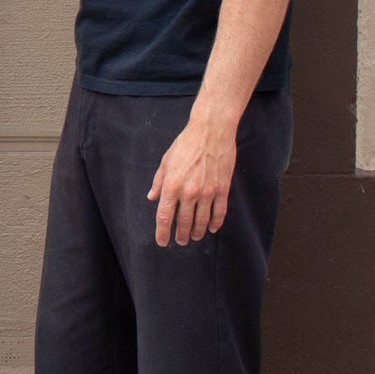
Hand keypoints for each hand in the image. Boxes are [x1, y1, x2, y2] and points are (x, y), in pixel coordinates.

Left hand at [147, 117, 236, 246]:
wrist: (211, 131)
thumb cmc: (186, 144)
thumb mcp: (166, 160)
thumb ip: (159, 181)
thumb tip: (152, 198)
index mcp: (172, 185)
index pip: (164, 216)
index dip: (162, 232)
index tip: (162, 241)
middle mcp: (189, 192)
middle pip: (183, 222)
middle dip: (180, 235)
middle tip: (180, 241)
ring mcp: (207, 192)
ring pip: (202, 221)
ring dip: (198, 232)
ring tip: (195, 237)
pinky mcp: (222, 189)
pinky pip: (219, 212)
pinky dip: (216, 223)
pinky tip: (213, 228)